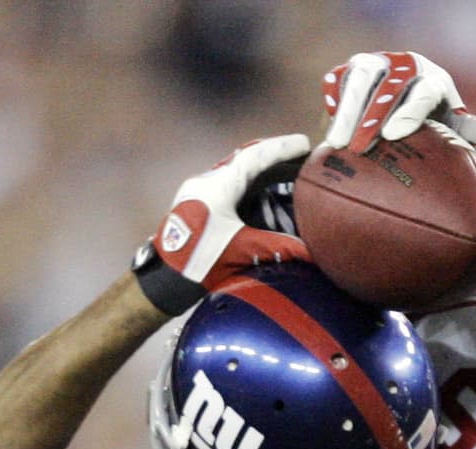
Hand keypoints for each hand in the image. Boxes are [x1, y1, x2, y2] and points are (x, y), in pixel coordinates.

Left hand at [132, 133, 312, 316]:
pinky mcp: (194, 200)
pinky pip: (224, 180)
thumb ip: (277, 247)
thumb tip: (310, 252)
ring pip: (233, 167)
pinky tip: (255, 190)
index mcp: (220, 186)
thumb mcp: (243, 252)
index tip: (303, 142)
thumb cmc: (199, 263)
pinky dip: (244, 181)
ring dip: (257, 166)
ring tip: (279, 168)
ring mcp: (198, 189)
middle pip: (244, 157)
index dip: (282, 148)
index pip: (256, 157)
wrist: (165, 277)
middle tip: (294, 151)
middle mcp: (208, 180)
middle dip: (271, 153)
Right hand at [323, 50, 475, 152]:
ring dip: (347, 112)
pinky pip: (337, 80)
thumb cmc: (433, 129)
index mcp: (431, 79)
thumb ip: (462, 133)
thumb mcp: (450, 131)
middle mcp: (401, 66)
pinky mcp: (349, 71)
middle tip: (359, 148)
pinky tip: (325, 133)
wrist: (407, 107)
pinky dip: (332, 103)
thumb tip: (475, 132)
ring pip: (358, 79)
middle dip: (370, 115)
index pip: (422, 90)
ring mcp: (374, 65)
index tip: (392, 136)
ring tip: (336, 145)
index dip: (409, 111)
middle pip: (386, 83)